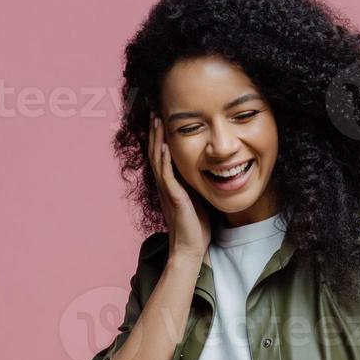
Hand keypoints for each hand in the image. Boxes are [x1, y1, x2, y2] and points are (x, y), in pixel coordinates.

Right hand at [150, 113, 210, 260]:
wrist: (190, 249)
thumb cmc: (195, 227)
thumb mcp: (197, 199)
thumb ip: (195, 184)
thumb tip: (206, 170)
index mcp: (170, 184)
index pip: (162, 155)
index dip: (160, 137)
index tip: (161, 119)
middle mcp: (165, 185)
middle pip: (155, 152)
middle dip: (155, 132)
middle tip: (154, 111)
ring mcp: (168, 191)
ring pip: (157, 159)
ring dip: (156, 139)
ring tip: (157, 120)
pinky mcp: (174, 198)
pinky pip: (166, 175)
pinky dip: (164, 159)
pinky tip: (164, 144)